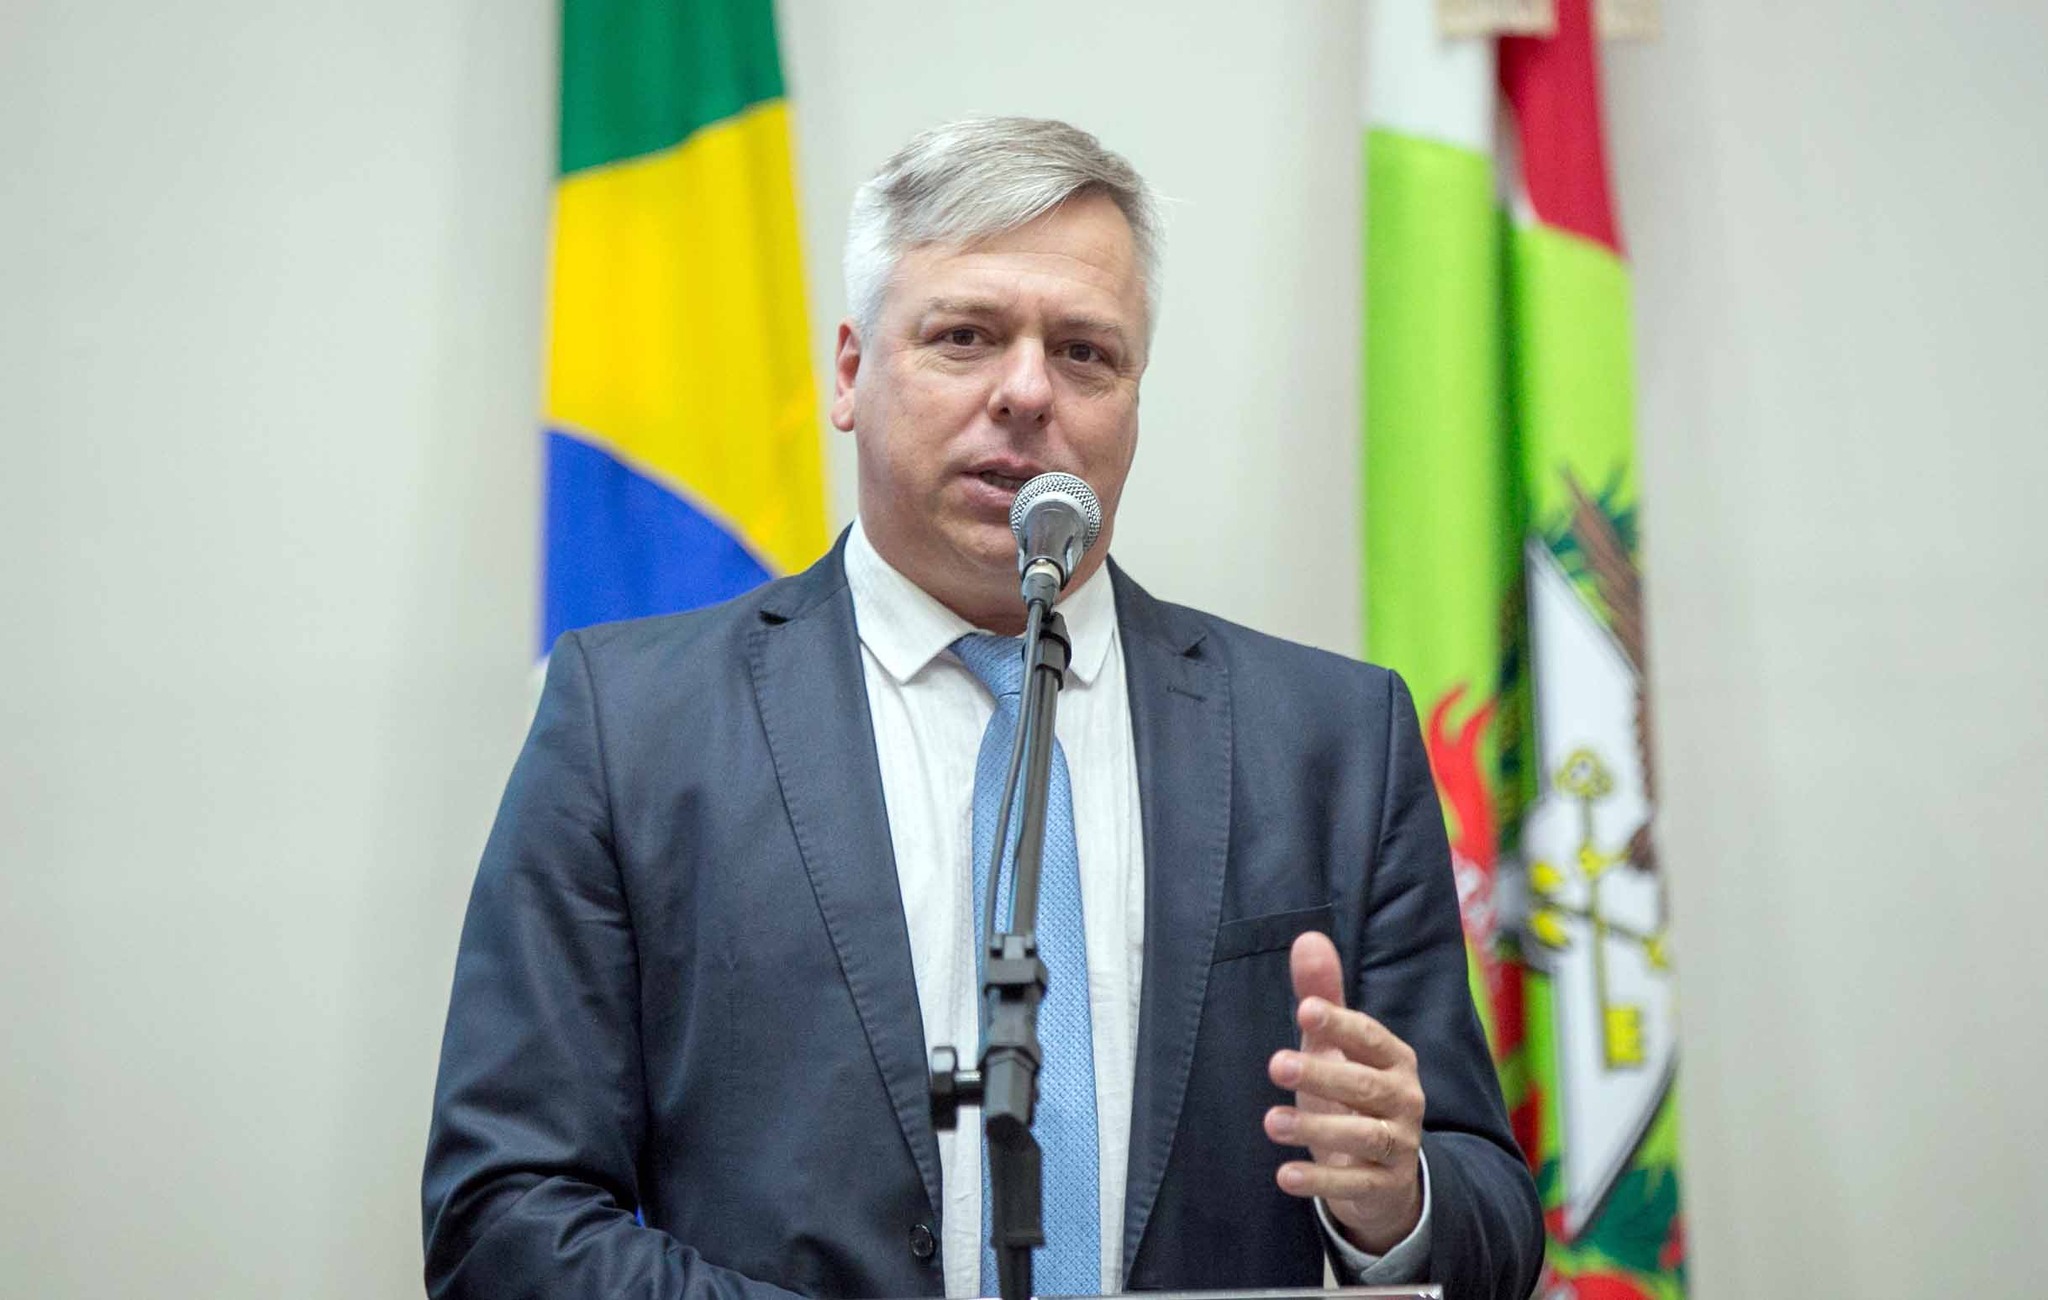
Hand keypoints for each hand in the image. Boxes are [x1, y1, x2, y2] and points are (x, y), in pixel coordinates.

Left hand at [1263, 931, 1425, 1254]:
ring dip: (1316, 1129)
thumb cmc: (1353, 1095)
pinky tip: (1284, 1175)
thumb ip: (1323, 997)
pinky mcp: (1386, 1186)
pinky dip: (1320, 1181)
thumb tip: (1308, 938)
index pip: (1370, 1037)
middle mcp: (1404, 1099)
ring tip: (1270, 1121)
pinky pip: (1356, 1185)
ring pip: (1363, 1136)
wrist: (1386, 1173)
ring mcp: (1399, 1145)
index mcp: (1395, 1059)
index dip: (1340, 1023)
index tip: (1304, 1011)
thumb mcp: (1336, 1048)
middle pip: (1364, 1086)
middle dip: (1322, 1075)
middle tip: (1275, 1064)